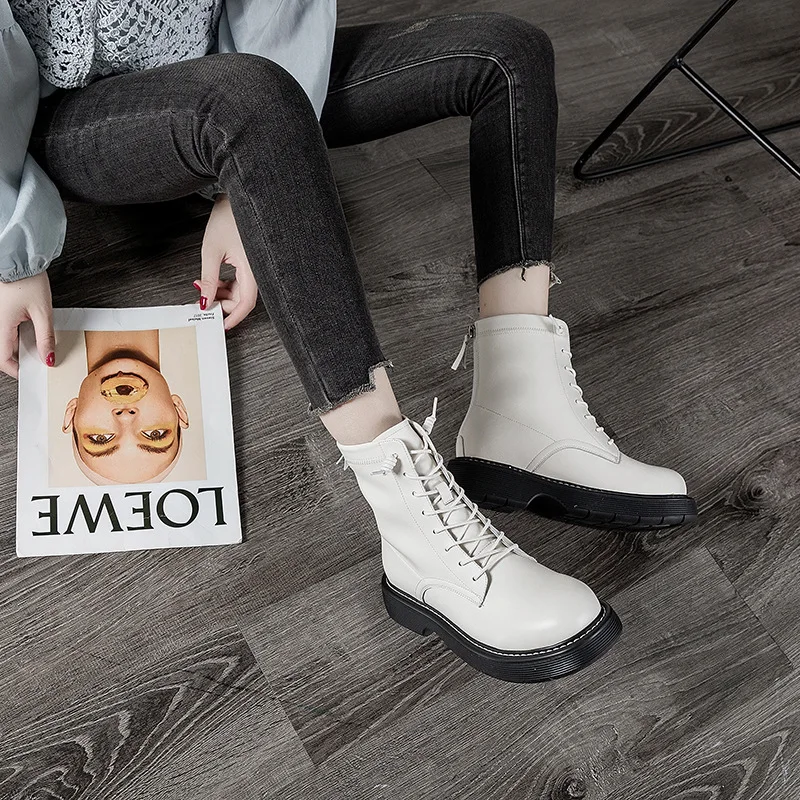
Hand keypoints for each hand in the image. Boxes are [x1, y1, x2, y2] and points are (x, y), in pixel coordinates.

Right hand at [0, 272, 54, 378]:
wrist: (20, 259)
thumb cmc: (28, 280)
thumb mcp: (43, 312)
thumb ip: (45, 337)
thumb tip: (48, 358)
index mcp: (1, 326)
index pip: (3, 359)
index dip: (17, 370)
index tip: (31, 373)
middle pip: (3, 351)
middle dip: (19, 359)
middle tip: (37, 360)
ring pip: (5, 341)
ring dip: (18, 347)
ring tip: (37, 346)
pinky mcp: (1, 311)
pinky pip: (6, 330)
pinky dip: (17, 335)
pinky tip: (30, 332)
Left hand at [195, 193, 258, 330]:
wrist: (241, 194)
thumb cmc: (230, 216)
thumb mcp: (212, 250)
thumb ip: (209, 279)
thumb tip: (205, 300)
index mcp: (253, 268)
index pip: (246, 303)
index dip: (233, 317)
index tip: (221, 325)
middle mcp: (260, 270)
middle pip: (244, 299)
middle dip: (223, 303)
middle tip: (203, 300)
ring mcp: (258, 266)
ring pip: (243, 291)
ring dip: (224, 293)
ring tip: (205, 285)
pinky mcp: (254, 262)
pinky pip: (244, 281)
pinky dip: (229, 284)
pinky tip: (216, 279)